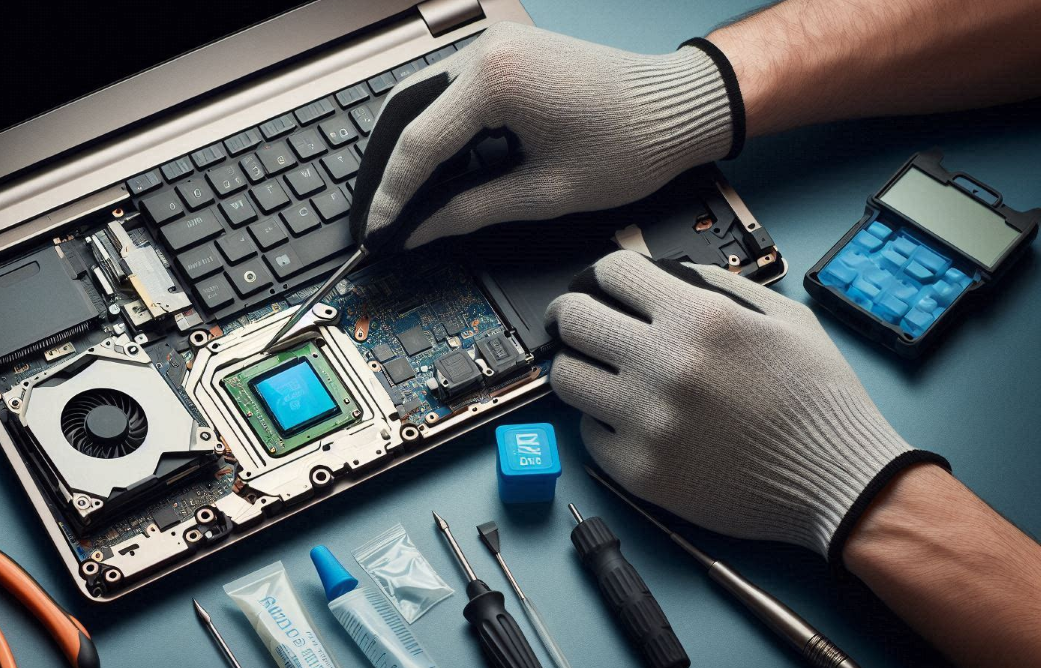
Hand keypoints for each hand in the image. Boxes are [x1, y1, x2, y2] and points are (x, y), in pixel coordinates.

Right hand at [349, 22, 740, 251]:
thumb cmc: (630, 143)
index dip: (392, 197)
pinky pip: (447, 93)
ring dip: (405, 150)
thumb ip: (470, 212)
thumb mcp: (544, 193)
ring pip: (420, 101)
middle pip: (404, 115)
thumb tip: (420, 233)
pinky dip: (432, 131)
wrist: (679, 106)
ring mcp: (491, 46)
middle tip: (375, 221)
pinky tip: (430, 171)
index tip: (378, 235)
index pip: (418, 145)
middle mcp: (485, 51)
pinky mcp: (503, 54)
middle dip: (385, 172)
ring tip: (397, 201)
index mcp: (495, 80)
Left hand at [546, 251, 946, 558]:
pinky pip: (589, 435)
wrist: (839, 481)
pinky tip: (630, 420)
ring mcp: (646, 423)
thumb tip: (662, 273)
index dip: (603, 273)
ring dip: (579, 367)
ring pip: (567, 378)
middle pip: (573, 320)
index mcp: (700, 320)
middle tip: (574, 323)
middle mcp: (664, 366)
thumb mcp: (785, 318)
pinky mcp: (639, 472)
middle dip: (570, 314)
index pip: (612, 272)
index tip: (600, 286)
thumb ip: (718, 286)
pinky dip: (602, 423)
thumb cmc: (819, 399)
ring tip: (597, 371)